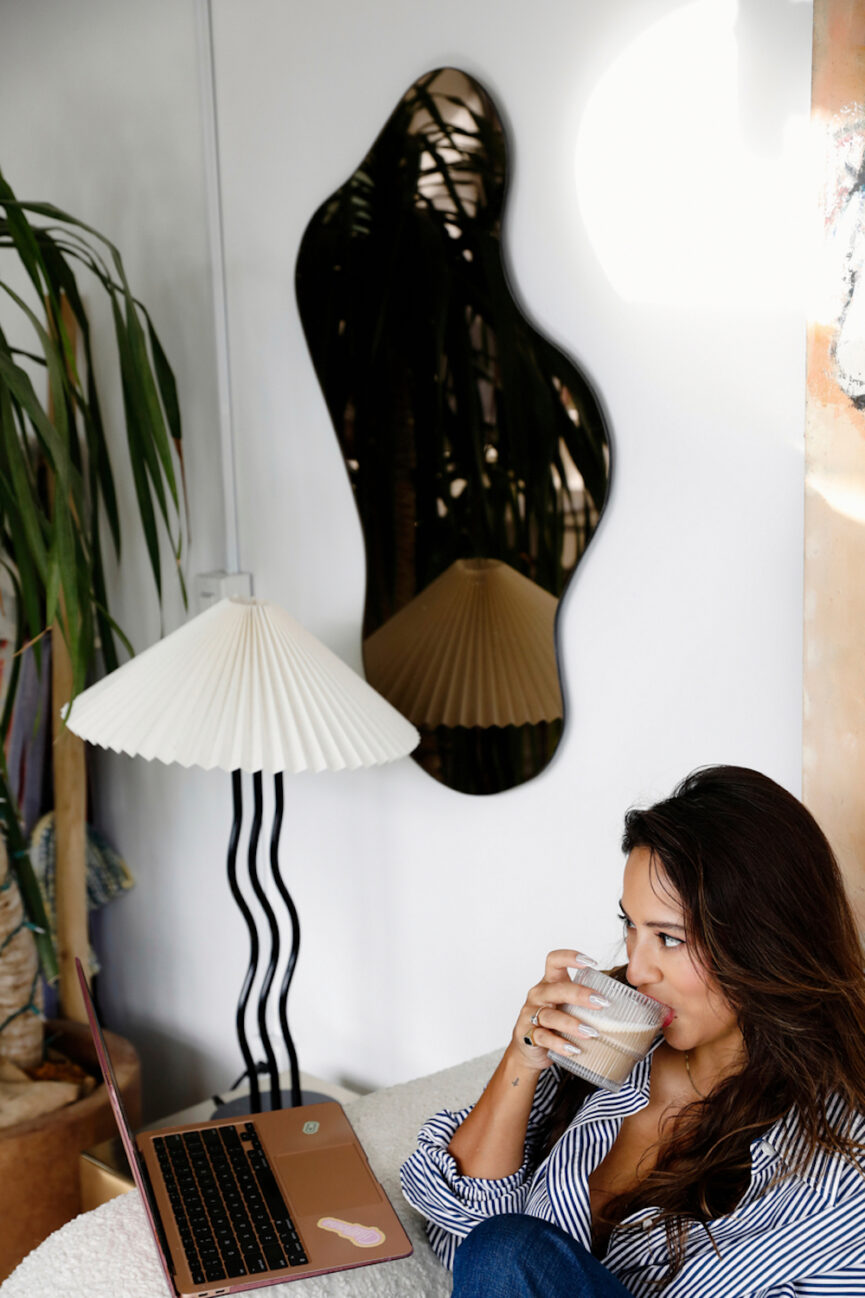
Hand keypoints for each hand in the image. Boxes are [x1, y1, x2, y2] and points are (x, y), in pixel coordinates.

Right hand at [511, 948, 604, 1069]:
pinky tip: (574, 1048)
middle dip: (580, 994)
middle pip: (557, 989)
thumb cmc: (554, 1024)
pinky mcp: (528, 1035)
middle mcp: (539, 995)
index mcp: (549, 983)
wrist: (528, 1050)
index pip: (554, 960)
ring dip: (572, 1023)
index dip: (571, 957)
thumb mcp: (567, 1007)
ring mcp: (531, 1015)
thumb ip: (585, 1003)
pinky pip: (544, 1037)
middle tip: (601, 1002)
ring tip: (591, 1032)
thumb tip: (628, 1006)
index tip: (592, 962)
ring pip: (550, 1015)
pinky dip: (560, 1043)